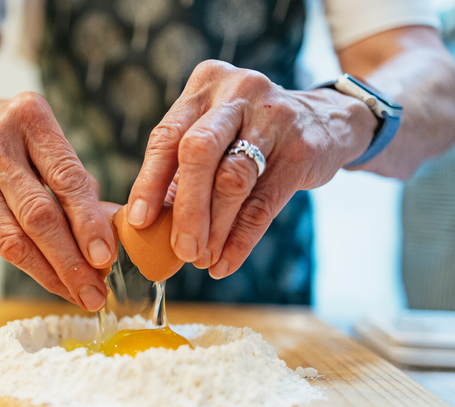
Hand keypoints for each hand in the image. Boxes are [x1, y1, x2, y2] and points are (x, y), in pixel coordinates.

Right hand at [0, 91, 115, 310]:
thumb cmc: (15, 131)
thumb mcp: (47, 133)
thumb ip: (76, 177)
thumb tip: (108, 230)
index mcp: (29, 118)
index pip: (64, 178)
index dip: (87, 221)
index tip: (106, 255)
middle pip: (38, 215)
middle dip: (70, 260)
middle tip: (96, 290)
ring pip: (16, 239)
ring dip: (51, 274)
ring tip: (80, 294)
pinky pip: (5, 244)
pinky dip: (34, 267)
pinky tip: (57, 281)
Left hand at [127, 60, 375, 278]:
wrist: (326, 120)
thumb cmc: (249, 132)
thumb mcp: (215, 132)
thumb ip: (182, 170)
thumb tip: (148, 225)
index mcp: (205, 84)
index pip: (167, 136)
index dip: (149, 182)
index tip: (139, 220)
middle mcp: (237, 92)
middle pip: (198, 153)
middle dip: (185, 208)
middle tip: (180, 249)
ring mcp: (274, 117)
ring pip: (232, 181)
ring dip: (213, 229)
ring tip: (201, 259)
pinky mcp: (302, 149)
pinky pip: (264, 203)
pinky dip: (241, 239)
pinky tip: (226, 261)